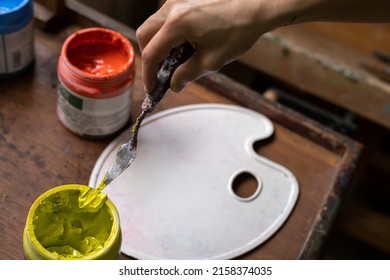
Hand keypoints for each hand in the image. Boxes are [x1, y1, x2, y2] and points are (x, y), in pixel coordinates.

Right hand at [136, 0, 277, 92]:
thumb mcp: (212, 60)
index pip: (151, 53)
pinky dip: (168, 34)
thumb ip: (187, 74)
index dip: (149, 74)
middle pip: (145, 35)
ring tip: (174, 61)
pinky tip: (183, 46)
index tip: (152, 88)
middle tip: (160, 75)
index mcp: (177, 23)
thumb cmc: (240, 30)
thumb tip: (174, 84)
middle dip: (150, 58)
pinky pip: (167, 18)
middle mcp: (172, 7)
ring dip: (159, 45)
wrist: (257, 5)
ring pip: (154, 25)